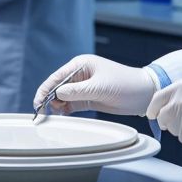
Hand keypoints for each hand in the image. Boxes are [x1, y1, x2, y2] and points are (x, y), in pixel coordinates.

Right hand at [33, 55, 157, 115]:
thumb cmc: (125, 84)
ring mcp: (83, 87)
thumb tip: (57, 95)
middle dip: (49, 99)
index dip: (45, 89)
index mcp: (81, 65)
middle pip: (57, 87)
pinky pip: (71, 104)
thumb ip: (77, 91)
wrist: (144, 94)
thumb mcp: (99, 87)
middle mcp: (80, 75)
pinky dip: (65, 110)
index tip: (38, 102)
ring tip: (52, 116)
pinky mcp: (88, 99)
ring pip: (62, 97)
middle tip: (42, 113)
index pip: (57, 77)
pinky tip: (61, 116)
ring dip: (56, 106)